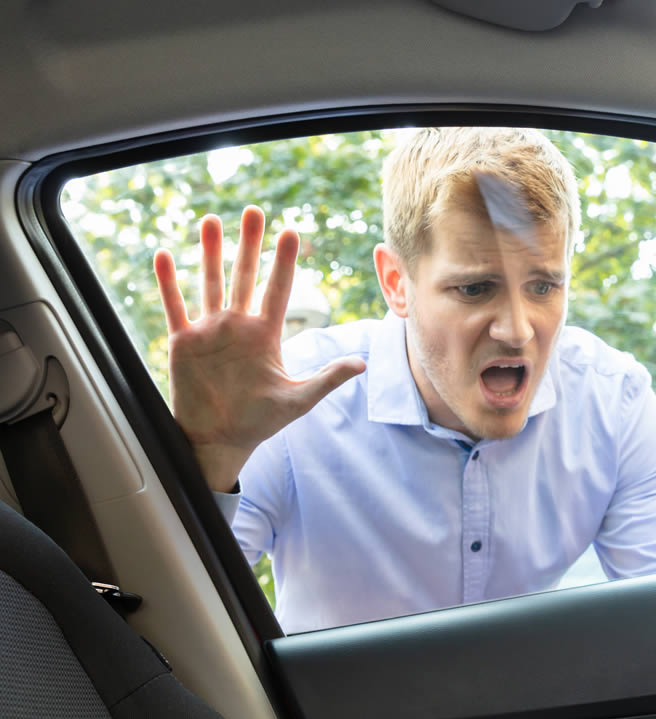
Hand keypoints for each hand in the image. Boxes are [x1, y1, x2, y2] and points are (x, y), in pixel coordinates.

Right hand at [153, 206, 365, 491]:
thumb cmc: (260, 421)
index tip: (291, 232)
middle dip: (250, 244)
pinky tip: (165, 255)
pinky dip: (169, 282)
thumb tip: (362, 364)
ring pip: (210, 282)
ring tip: (210, 220)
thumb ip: (327, 379)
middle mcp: (238, 326)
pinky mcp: (183, 342)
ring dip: (209, 252)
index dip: (284, 263)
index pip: (279, 291)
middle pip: (246, 276)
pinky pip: (175, 306)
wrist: (221, 441)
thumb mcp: (298, 400)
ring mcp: (210, 331)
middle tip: (253, 211)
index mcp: (267, 335)